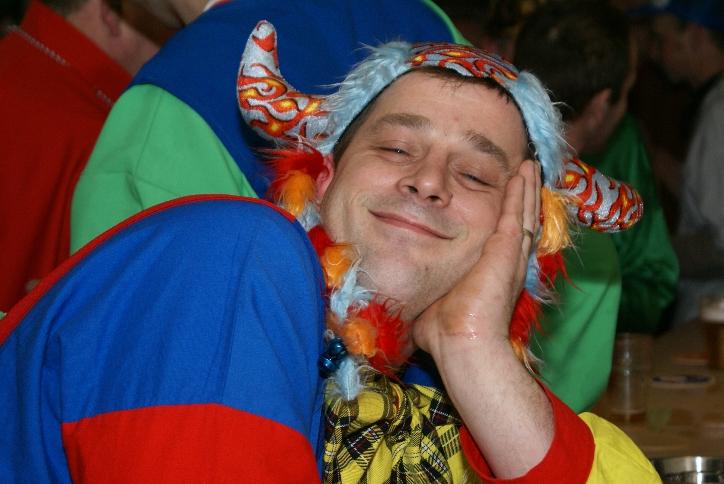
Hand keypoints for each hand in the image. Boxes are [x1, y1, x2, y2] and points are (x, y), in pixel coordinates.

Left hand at [410, 160, 551, 477]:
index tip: (505, 201)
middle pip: (520, 221)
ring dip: (526, 188)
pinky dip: (521, 190)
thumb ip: (427, 292)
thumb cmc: (445, 333)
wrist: (462, 343)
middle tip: (526, 172)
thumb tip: (409, 295)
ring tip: (530, 166)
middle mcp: (506, 262)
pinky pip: (516, 211)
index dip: (507, 218)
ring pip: (523, 212)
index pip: (503, 239)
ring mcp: (510, 254)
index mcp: (491, 274)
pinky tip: (523, 171)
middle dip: (522, 196)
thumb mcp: (434, 302)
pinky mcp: (507, 248)